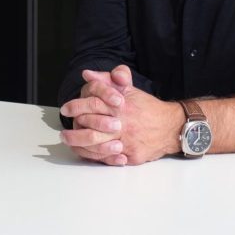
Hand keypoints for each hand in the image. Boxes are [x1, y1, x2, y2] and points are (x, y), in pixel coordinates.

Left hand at [61, 66, 181, 165]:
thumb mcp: (129, 89)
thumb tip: (87, 74)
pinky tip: (88, 154)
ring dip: (80, 146)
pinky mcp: (132, 156)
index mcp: (120, 106)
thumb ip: (108, 80)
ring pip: (98, 147)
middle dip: (73, 133)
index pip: (92, 105)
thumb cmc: (147, 107)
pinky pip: (109, 160)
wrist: (171, 127)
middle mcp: (123, 124)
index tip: (65, 108)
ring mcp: (127, 142)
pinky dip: (97, 157)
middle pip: (91, 131)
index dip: (75, 106)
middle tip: (63, 134)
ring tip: (70, 143)